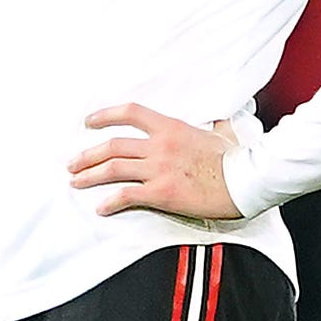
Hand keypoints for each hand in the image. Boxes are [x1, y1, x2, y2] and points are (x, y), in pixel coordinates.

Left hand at [68, 105, 241, 219]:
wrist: (247, 180)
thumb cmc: (237, 158)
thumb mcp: (224, 133)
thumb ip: (216, 124)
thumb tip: (221, 118)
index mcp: (171, 127)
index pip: (130, 113)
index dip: (105, 115)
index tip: (88, 123)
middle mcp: (160, 145)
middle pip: (112, 146)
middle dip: (87, 155)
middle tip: (73, 163)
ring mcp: (159, 169)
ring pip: (113, 168)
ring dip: (90, 175)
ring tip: (76, 181)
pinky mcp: (162, 193)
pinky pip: (126, 195)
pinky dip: (110, 202)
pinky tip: (102, 208)